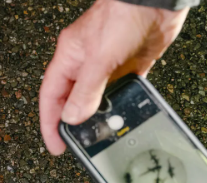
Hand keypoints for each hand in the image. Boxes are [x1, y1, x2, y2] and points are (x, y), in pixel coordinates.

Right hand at [39, 0, 188, 154]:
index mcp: (71, 58)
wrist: (156, 3)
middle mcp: (87, 63)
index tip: (55, 144)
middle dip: (74, 123)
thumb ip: (86, 91)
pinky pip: (121, 94)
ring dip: (100, 117)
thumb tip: (73, 117)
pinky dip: (121, 107)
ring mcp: (109, 67)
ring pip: (98, 101)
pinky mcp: (130, 69)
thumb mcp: (99, 58)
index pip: (52, 96)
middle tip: (78, 143)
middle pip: (73, 101)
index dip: (50, 122)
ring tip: (102, 136)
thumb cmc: (122, 15)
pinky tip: (123, 118)